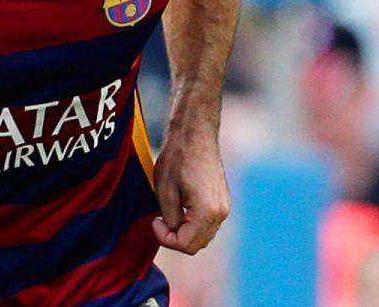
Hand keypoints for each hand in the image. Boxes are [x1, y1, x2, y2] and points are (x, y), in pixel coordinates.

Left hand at [151, 124, 230, 254]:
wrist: (195, 133)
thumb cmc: (177, 158)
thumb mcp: (165, 192)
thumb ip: (170, 220)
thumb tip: (173, 232)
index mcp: (208, 212)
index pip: (186, 245)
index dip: (165, 238)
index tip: (154, 221)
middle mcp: (221, 213)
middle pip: (196, 244)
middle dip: (175, 238)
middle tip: (159, 219)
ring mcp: (224, 207)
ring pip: (203, 235)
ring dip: (184, 231)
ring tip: (168, 212)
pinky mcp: (223, 201)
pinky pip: (207, 223)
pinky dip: (192, 223)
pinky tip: (180, 207)